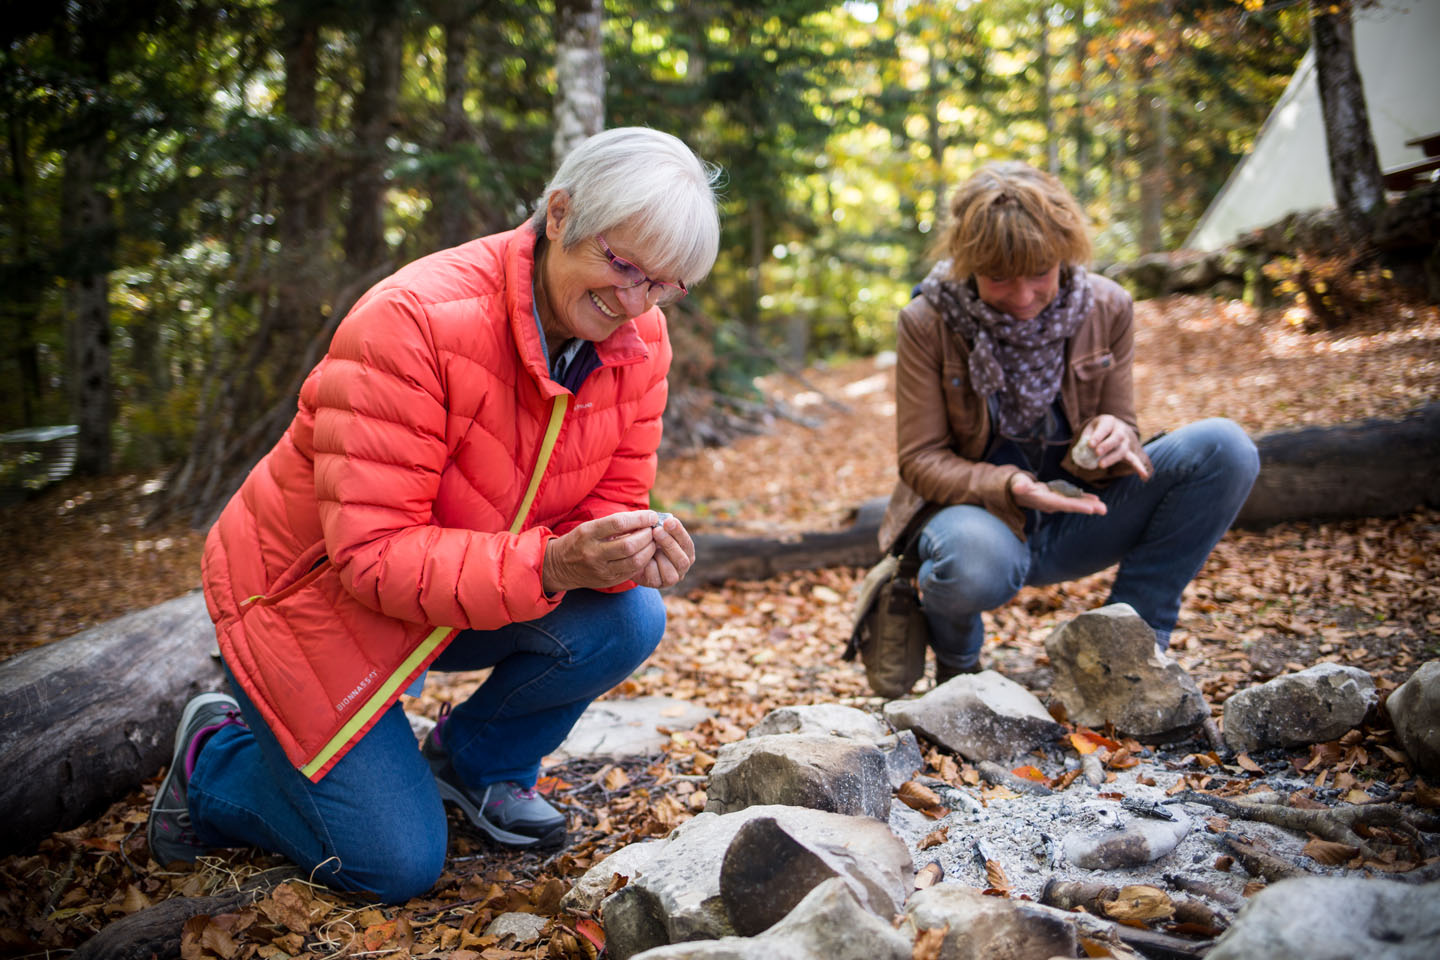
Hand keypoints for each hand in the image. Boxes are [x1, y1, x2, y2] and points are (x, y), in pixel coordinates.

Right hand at [542, 511, 660, 592]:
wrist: (560, 566)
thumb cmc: (580, 540)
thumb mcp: (590, 526)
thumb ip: (614, 523)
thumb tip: (644, 518)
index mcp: (588, 533)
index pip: (618, 523)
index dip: (639, 518)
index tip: (651, 516)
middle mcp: (593, 552)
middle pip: (629, 545)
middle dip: (647, 536)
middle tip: (653, 530)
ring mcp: (600, 569)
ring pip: (634, 561)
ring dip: (649, 550)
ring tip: (652, 542)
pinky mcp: (607, 581)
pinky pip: (632, 572)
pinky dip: (643, 561)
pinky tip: (645, 554)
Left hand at [633, 514, 695, 588]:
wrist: (632, 555)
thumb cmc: (648, 539)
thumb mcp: (655, 531)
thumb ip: (659, 527)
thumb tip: (657, 518)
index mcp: (686, 551)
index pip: (687, 543)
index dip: (679, 532)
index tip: (668, 520)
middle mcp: (682, 566)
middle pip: (682, 560)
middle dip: (669, 544)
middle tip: (656, 530)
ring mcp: (672, 577)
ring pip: (672, 572)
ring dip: (659, 557)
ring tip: (649, 543)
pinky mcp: (658, 583)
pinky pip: (657, 578)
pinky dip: (650, 567)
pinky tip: (643, 557)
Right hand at [1009, 472, 1107, 515]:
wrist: (1015, 490)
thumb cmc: (1016, 485)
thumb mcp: (1017, 484)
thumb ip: (1020, 486)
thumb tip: (1019, 487)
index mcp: (1044, 501)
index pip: (1063, 505)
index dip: (1077, 506)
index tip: (1090, 509)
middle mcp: (1052, 504)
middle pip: (1073, 506)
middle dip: (1088, 508)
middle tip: (1104, 510)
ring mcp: (1056, 501)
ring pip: (1075, 503)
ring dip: (1089, 505)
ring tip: (1103, 507)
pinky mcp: (1058, 497)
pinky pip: (1073, 499)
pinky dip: (1084, 499)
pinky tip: (1095, 499)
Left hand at [1077, 415, 1151, 479]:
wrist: (1113, 427)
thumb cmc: (1098, 429)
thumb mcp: (1090, 428)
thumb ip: (1085, 437)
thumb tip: (1082, 449)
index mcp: (1109, 421)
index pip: (1105, 427)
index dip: (1098, 436)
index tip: (1090, 445)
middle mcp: (1120, 430)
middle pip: (1117, 438)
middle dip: (1107, 446)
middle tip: (1097, 453)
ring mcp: (1126, 442)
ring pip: (1122, 450)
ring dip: (1112, 458)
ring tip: (1100, 465)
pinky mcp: (1128, 452)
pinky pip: (1135, 460)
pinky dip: (1139, 467)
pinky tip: (1144, 476)